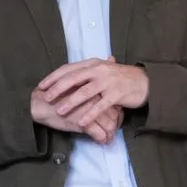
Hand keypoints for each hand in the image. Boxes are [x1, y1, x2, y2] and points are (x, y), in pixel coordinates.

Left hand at [31, 59, 147, 143]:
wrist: (145, 82)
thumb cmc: (121, 79)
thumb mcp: (102, 71)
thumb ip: (86, 73)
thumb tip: (65, 77)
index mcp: (93, 64)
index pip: (69, 68)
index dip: (54, 77)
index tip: (41, 85)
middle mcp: (99, 70)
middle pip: (74, 78)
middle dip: (58, 89)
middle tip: (46, 98)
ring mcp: (108, 82)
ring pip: (85, 92)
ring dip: (71, 102)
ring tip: (59, 111)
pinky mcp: (117, 94)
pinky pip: (100, 105)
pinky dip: (90, 114)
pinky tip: (81, 122)